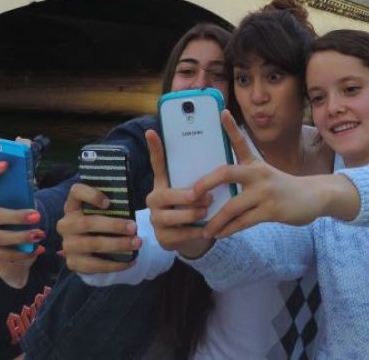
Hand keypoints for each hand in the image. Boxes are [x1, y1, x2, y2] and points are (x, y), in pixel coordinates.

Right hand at [0, 161, 44, 261]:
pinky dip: (20, 252)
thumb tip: (23, 141)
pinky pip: (1, 254)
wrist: (8, 245)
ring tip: (39, 234)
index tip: (7, 164)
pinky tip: (36, 249)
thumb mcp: (19, 197)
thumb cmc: (14, 215)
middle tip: (37, 215)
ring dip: (20, 236)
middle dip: (14, 215)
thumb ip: (21, 174)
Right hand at [57, 183, 140, 273]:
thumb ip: (111, 206)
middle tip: (134, 227)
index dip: (91, 195)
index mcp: (73, 205)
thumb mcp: (102, 211)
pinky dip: (115, 264)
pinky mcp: (73, 263)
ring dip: (118, 244)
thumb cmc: (100, 222)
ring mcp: (67, 245)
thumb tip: (132, 204)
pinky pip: (95, 265)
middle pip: (88, 223)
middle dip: (114, 225)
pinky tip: (130, 261)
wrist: (89, 249)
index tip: (108, 203)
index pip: (76, 192)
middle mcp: (66, 224)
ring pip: (93, 244)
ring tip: (137, 243)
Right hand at [145, 129, 213, 258]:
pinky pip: (179, 234)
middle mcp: (154, 199)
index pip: (157, 163)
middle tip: (205, 196)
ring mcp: (156, 219)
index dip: (154, 148)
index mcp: (162, 183)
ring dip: (191, 214)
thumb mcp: (195, 189)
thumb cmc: (194, 205)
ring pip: (171, 216)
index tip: (151, 131)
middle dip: (185, 196)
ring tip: (206, 211)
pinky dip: (194, 232)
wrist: (190, 235)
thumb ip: (198, 175)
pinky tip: (206, 230)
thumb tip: (217, 149)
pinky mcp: (162, 237)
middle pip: (165, 195)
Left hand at [191, 112, 358, 239]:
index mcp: (255, 164)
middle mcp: (259, 174)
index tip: (222, 112)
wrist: (312, 196)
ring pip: (232, 207)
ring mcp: (265, 192)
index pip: (241, 142)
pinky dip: (229, 229)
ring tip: (204, 229)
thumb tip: (215, 183)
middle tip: (190, 195)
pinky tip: (219, 234)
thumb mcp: (264, 173)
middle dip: (205, 184)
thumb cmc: (281, 186)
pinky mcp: (271, 210)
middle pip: (226, 174)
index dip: (231, 127)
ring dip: (215, 220)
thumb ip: (243, 175)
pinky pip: (243, 222)